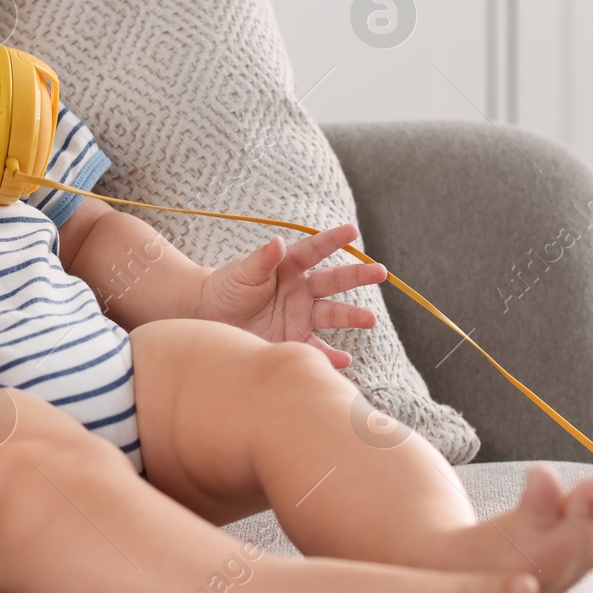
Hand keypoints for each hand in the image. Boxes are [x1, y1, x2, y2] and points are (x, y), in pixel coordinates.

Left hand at [197, 222, 388, 367]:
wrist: (211, 317)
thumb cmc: (227, 287)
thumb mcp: (243, 272)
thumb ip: (262, 259)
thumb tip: (277, 242)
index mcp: (289, 266)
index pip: (315, 250)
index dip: (333, 240)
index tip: (352, 231)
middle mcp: (301, 289)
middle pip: (334, 281)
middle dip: (357, 276)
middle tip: (380, 272)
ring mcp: (300, 314)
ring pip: (332, 314)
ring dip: (352, 317)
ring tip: (371, 320)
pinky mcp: (294, 338)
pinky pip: (316, 347)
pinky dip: (331, 356)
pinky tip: (345, 360)